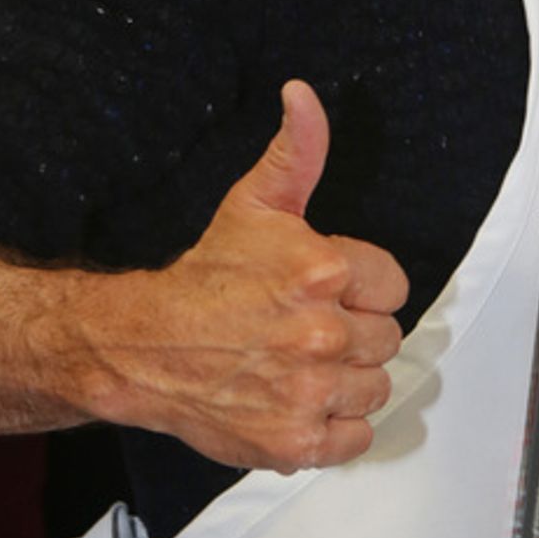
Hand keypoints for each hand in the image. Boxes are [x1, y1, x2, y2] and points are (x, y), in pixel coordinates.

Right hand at [85, 81, 406, 472]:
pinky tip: (301, 401)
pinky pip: (355, 437)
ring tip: (302, 364)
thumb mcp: (255, 202)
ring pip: (375, 388)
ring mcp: (309, 393)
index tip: (326, 290)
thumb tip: (304, 95)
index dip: (362, 288)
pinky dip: (334, 426)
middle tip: (307, 328)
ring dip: (348, 380)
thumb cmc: (206, 276)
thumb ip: (298, 150)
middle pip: (386, 340)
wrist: (145, 347)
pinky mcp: (295, 442)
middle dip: (354, 333)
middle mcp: (322, 336)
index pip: (393, 287)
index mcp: (323, 272)